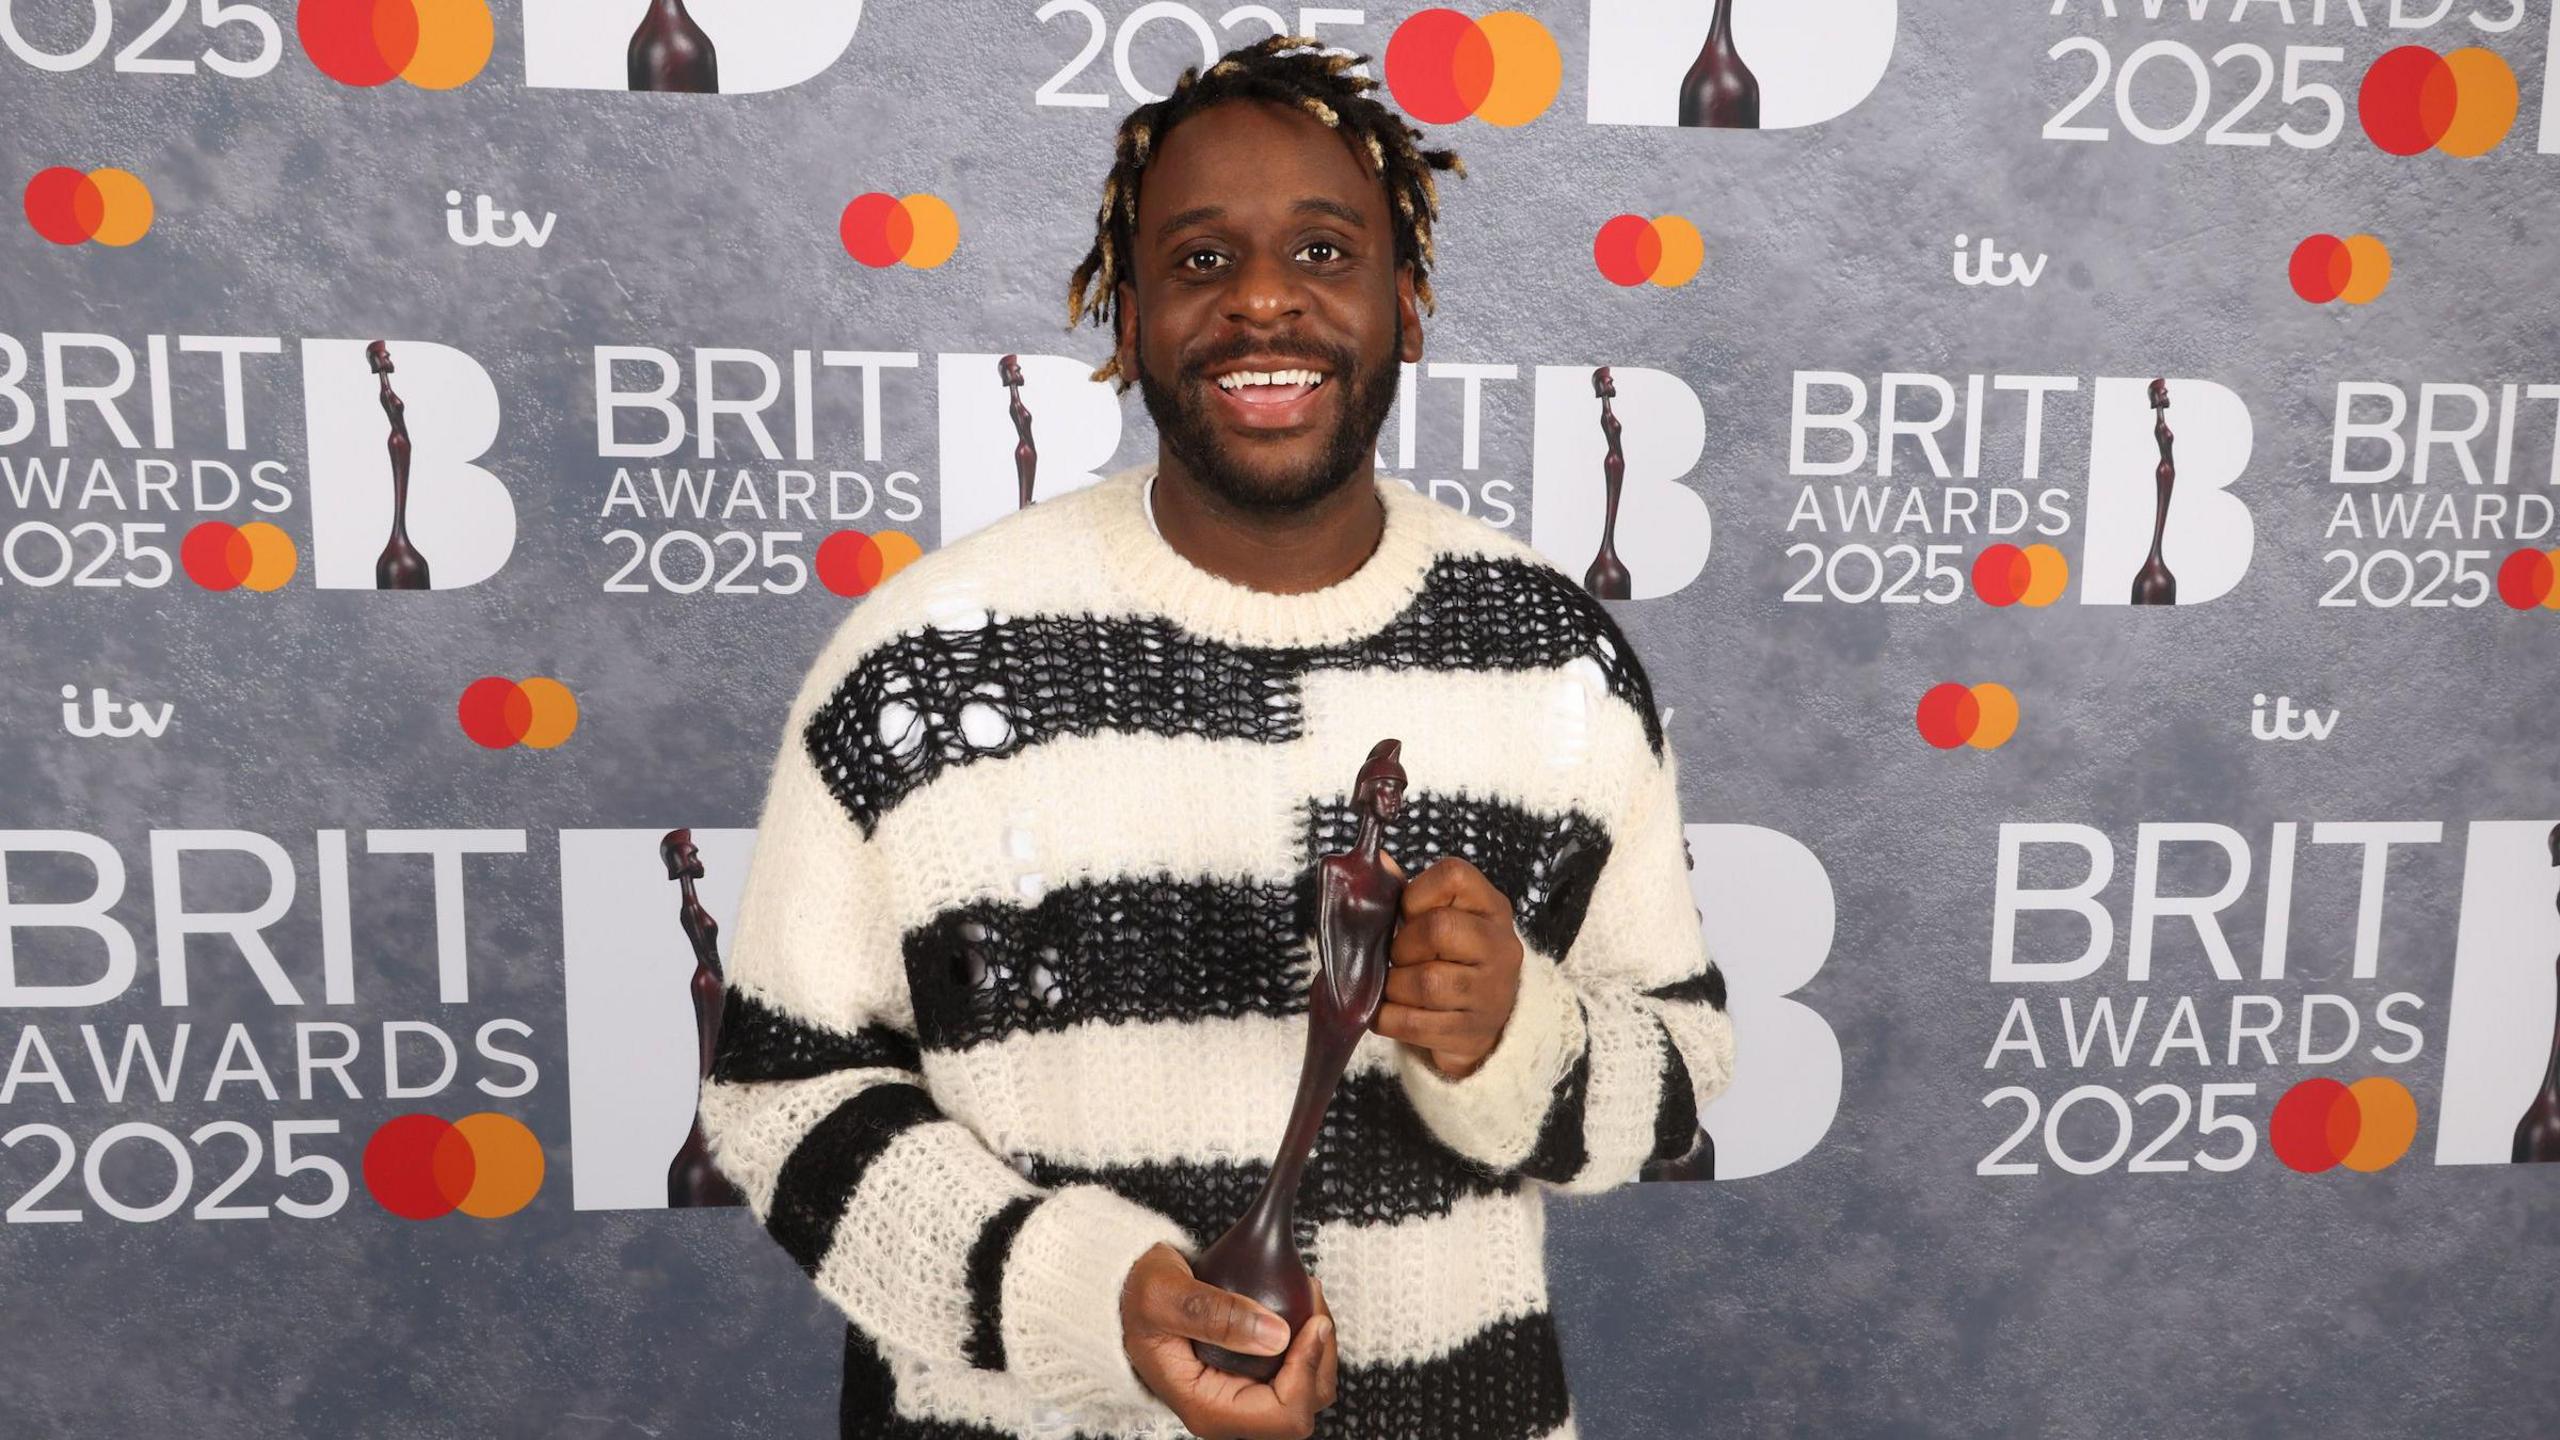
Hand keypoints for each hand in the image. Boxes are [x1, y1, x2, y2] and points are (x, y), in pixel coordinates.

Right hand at [1120, 1243, 1338, 1439]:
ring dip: (1319, 1345)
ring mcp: (1242, 1395)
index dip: (1307, 1372)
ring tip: (1309, 1296)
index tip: (1312, 1323)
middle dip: (1321, 1356)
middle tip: (1313, 1302)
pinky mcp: (1251, 1376)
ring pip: (1309, 1388)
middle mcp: (1230, 1411)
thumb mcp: (1166, 1297)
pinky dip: (1308, 1339)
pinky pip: (1297, 1369)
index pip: (1284, 1416)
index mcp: (1208, 1408)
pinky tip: (1299, 1304)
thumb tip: (1277, 1335)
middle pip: (1306, 1404)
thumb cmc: (1136, 1298)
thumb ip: (1217, 1315)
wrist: (1124, 1295)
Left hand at [1374, 854, 1523, 1079]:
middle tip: (1398, 958)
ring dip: (1394, 986)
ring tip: (1395, 986)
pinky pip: (1413, 1023)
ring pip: (1426, 982)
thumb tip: (1376, 862)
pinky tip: (1388, 1011)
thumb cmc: (1454, 961)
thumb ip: (1408, 893)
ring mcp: (1490, 993)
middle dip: (1402, 945)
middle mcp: (1499, 946)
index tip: (1407, 914)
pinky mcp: (1470, 1033)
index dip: (1416, 894)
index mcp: (1491, 907)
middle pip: (1438, 928)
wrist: (1487, 1025)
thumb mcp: (1443, 920)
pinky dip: (1387, 1017)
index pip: (1453, 876)